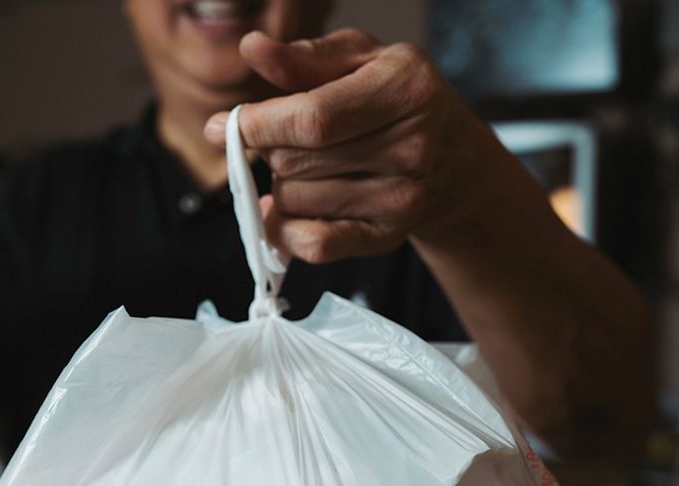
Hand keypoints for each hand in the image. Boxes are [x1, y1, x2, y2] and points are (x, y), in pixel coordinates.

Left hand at [205, 29, 501, 262]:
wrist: (455, 162)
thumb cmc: (397, 100)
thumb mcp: (360, 60)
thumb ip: (304, 58)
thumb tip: (252, 48)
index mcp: (406, 89)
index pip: (312, 119)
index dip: (257, 126)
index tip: (224, 126)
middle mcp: (413, 147)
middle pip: (295, 162)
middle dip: (271, 151)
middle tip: (281, 142)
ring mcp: (402, 199)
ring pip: (295, 201)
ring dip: (283, 185)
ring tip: (308, 169)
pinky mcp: (386, 238)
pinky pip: (313, 244)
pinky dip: (286, 230)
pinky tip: (289, 211)